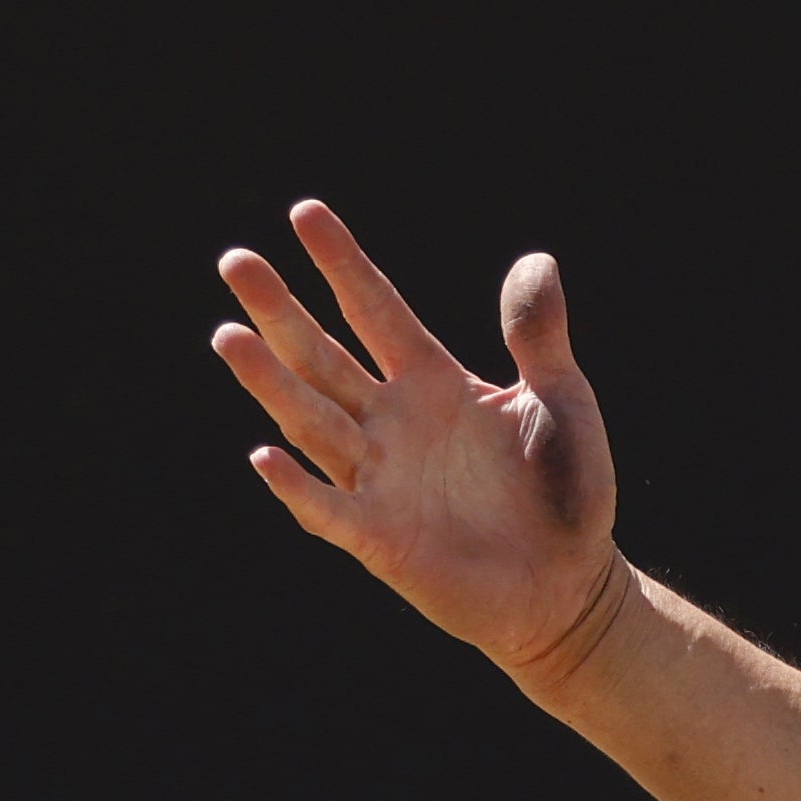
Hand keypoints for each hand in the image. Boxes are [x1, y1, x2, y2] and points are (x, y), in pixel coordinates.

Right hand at [212, 201, 626, 681]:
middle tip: (237, 260)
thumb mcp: (562, 403)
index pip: (376, 310)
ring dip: (271, 382)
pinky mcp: (381, 539)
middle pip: (323, 355)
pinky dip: (298, 487)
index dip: (343, 264)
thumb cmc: (567, 493)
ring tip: (228, 335)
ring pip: (312, 420)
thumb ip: (539, 337)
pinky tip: (266, 456)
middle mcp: (393, 422)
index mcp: (433, 381)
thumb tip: (537, 261)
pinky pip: (329, 509)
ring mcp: (380, 479)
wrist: (572, 588)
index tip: (305, 213)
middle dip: (280, 310)